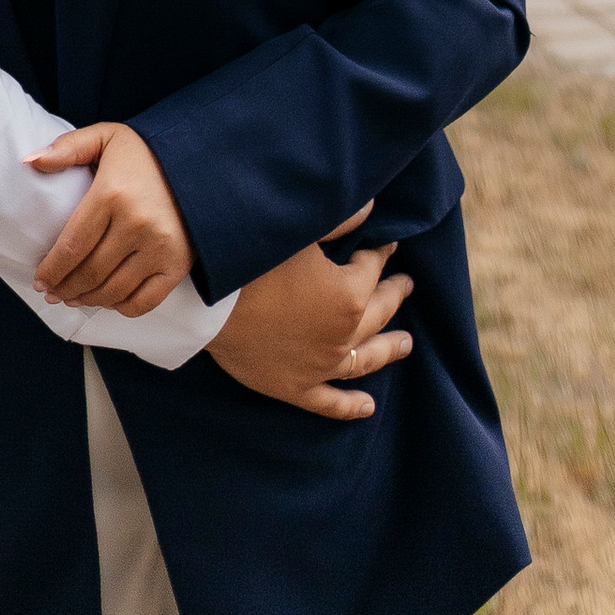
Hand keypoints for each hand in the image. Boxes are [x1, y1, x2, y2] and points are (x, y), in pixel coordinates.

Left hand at [26, 122, 194, 316]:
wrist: (201, 162)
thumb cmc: (146, 152)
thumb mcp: (106, 136)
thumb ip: (67, 147)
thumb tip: (29, 161)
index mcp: (112, 194)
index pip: (72, 246)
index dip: (51, 270)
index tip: (39, 280)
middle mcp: (136, 224)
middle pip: (89, 273)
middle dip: (64, 288)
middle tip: (52, 294)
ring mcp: (159, 248)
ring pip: (112, 291)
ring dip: (87, 300)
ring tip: (73, 298)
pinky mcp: (177, 265)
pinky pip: (143, 302)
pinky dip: (121, 308)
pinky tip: (108, 300)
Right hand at [208, 211, 414, 424]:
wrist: (208, 304)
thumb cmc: (254, 260)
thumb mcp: (301, 231)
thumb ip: (341, 219)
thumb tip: (372, 208)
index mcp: (349, 295)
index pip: (372, 268)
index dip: (379, 254)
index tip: (386, 244)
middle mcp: (343, 335)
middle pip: (377, 313)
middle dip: (393, 295)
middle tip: (405, 285)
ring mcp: (321, 366)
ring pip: (364, 360)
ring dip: (388, 350)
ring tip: (406, 344)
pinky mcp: (295, 388)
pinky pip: (329, 402)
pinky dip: (350, 406)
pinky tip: (368, 407)